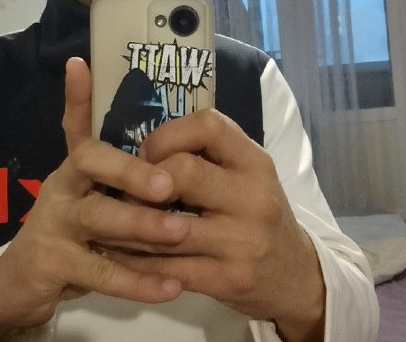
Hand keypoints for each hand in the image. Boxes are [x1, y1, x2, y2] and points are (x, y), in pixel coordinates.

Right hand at [0, 57, 190, 339]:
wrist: (25, 281)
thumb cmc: (73, 232)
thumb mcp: (93, 199)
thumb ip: (121, 179)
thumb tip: (171, 158)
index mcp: (74, 168)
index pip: (76, 126)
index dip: (77, 97)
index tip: (80, 64)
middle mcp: (61, 186)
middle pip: (90, 164)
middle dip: (130, 172)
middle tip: (167, 184)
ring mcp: (53, 223)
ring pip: (97, 217)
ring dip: (140, 224)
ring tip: (179, 231)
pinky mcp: (52, 263)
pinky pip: (100, 271)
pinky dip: (137, 280)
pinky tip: (171, 285)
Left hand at [110, 109, 325, 341]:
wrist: (296, 277)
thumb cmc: (258, 214)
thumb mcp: (246, 175)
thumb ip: (206, 157)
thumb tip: (141, 148)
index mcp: (254, 161)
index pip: (208, 126)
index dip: (167, 135)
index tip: (148, 153)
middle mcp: (254, 196)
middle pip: (184, 172)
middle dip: (144, 181)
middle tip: (128, 192)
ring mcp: (243, 241)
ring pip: (167, 227)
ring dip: (128, 225)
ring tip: (109, 221)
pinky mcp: (229, 280)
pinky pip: (167, 268)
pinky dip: (135, 262)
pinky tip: (117, 255)